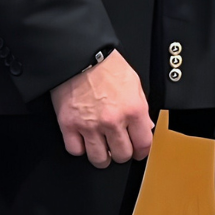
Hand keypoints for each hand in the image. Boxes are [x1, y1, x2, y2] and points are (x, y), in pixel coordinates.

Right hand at [50, 50, 154, 168]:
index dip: (142, 151)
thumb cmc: (105, 65)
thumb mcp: (134, 83)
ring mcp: (89, 125)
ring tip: (102, 149)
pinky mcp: (69, 125)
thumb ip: (141, 108)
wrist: (78, 56)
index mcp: (133, 110)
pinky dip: (80, 148)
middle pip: (122, 155)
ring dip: (102, 156)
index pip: (143, 144)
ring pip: (99, 159)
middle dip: (122, 153)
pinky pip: (76, 150)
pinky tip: (84, 141)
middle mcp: (112, 121)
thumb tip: (145, 127)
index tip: (138, 150)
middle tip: (119, 147)